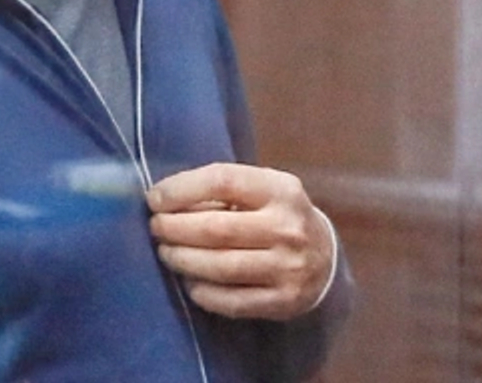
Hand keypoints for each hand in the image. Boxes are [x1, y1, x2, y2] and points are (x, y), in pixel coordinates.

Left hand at [146, 162, 335, 320]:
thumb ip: (222, 190)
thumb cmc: (278, 216)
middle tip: (156, 228)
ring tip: (166, 253)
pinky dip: (203, 292)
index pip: (223, 180)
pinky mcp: (283, 302)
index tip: (154, 198)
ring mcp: (288, 268)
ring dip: (183, 260)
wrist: (326, 258)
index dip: (181, 189)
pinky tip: (190, 282)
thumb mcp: (262, 190)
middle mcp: (287, 227)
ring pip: (220, 267)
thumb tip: (164, 200)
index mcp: (281, 189)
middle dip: (175, 229)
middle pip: (216, 228)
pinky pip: (231, 301)